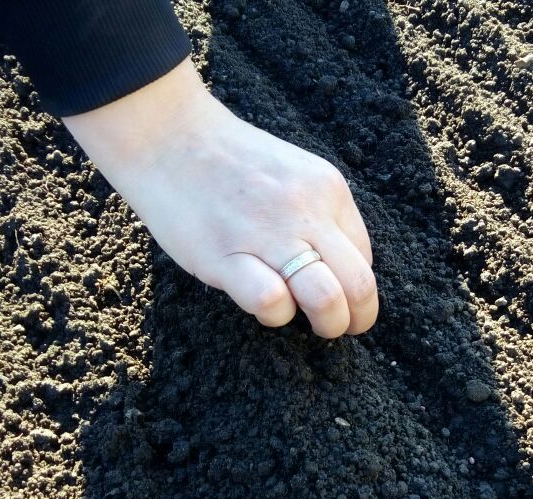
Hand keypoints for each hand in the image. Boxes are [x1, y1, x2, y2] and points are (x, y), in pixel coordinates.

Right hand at [62, 58, 377, 337]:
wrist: (168, 136)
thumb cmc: (227, 161)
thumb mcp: (293, 173)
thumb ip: (318, 213)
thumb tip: (336, 268)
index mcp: (327, 189)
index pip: (364, 257)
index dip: (354, 287)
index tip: (334, 293)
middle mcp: (306, 212)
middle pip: (360, 285)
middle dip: (355, 319)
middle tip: (335, 327)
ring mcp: (268, 234)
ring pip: (328, 299)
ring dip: (327, 324)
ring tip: (306, 323)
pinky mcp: (226, 257)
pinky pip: (272, 303)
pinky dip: (275, 315)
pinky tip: (259, 303)